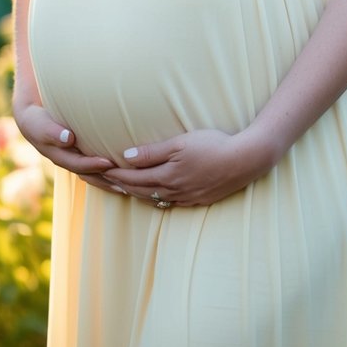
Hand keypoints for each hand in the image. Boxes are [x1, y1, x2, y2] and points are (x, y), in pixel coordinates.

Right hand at [13, 101, 124, 197]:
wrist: (32, 119)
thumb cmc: (37, 120)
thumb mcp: (40, 124)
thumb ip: (52, 132)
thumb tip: (68, 139)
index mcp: (58, 157)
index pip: (77, 164)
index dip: (92, 165)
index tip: (109, 163)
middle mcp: (68, 162)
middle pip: (89, 175)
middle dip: (107, 179)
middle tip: (127, 178)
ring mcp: (74, 160)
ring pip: (93, 175)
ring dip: (110, 180)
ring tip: (129, 185)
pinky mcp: (80, 155)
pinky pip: (95, 168)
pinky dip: (107, 173)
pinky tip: (123, 173)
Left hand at [102, 128, 273, 207]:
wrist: (245, 160)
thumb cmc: (213, 145)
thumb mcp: (180, 143)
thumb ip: (152, 152)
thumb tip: (125, 157)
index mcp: (167, 176)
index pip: (133, 178)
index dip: (115, 175)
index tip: (101, 171)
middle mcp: (174, 191)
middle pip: (140, 191)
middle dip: (121, 186)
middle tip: (105, 181)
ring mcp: (187, 197)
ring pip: (154, 199)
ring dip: (137, 194)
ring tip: (125, 189)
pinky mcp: (199, 200)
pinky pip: (170, 203)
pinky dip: (156, 200)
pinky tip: (155, 196)